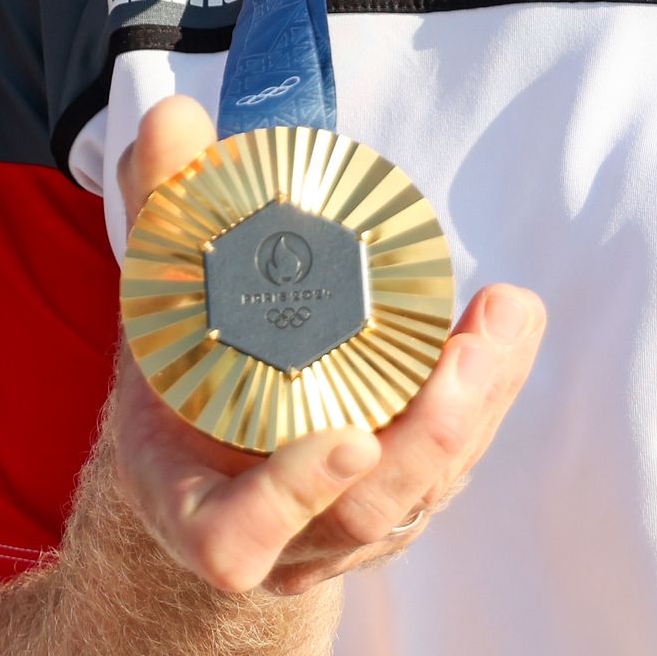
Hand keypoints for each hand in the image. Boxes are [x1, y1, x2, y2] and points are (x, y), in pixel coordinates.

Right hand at [101, 93, 546, 598]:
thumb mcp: (152, 297)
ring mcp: (343, 529)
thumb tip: (174, 117)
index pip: (233, 538)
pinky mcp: (398, 500)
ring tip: (505, 316)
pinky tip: (504, 321)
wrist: (204, 440)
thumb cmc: (173, 371)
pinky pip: (451, 460)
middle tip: (465, 356)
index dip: (289, 499)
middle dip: (426, 439)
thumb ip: (159, 212)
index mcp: (190, 505)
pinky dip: (486, 392)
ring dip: (475, 407)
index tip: (348, 441)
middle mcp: (277, 538)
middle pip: (360, 514)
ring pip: (421, 490)